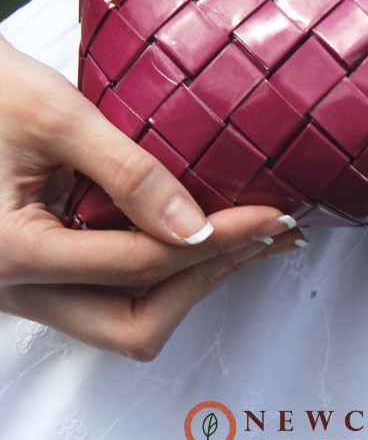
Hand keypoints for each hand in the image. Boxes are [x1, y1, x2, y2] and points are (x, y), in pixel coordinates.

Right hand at [0, 34, 307, 359]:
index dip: (217, 243)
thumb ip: (128, 174)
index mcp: (11, 255)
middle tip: (268, 237)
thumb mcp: (56, 117)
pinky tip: (200, 232)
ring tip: (249, 237)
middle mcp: (14, 289)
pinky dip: (161, 268)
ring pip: (123, 316)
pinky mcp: (40, 270)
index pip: (141, 265)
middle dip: (208, 281)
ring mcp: (26, 286)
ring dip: (190, 281)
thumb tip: (197, 227)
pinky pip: (109, 291)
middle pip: (133, 323)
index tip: (270, 218)